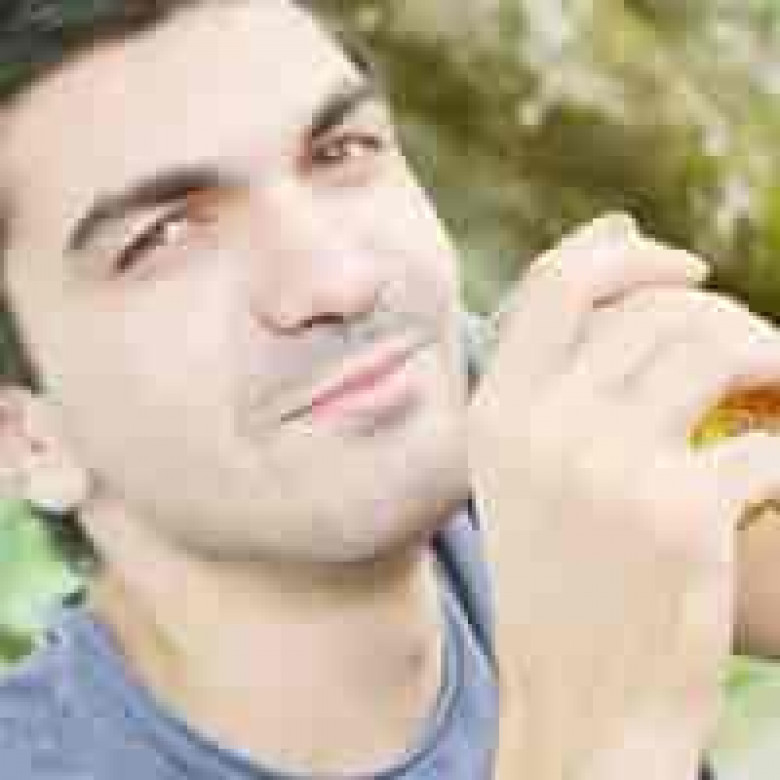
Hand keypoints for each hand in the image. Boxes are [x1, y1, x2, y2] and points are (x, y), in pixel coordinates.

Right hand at [470, 214, 779, 777]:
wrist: (576, 701)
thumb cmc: (560, 580)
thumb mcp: (525, 473)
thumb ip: (555, 379)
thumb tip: (616, 252)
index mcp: (495, 412)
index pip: (560, 281)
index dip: (629, 254)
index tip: (689, 267)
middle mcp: (539, 424)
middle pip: (652, 310)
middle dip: (723, 315)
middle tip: (757, 356)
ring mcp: (605, 464)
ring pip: (713, 347)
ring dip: (771, 360)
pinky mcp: (678, 512)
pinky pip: (767, 443)